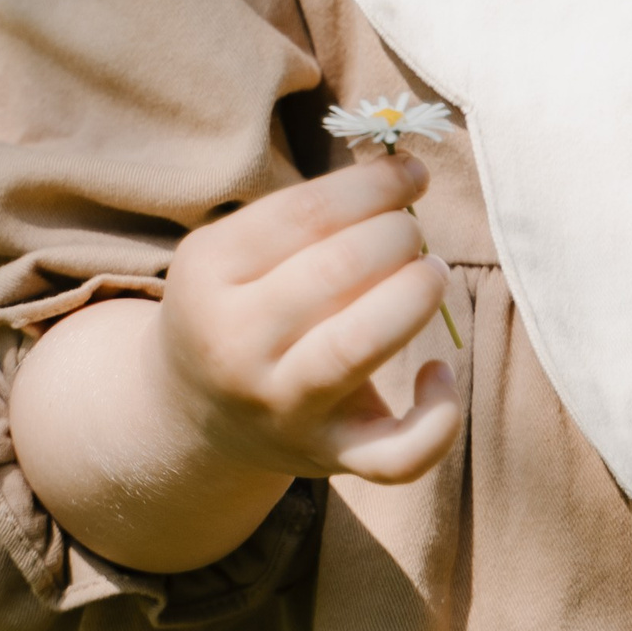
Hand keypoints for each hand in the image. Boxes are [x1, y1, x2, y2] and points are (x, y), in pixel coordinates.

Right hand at [155, 151, 461, 486]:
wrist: (191, 412)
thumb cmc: (239, 304)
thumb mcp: (235, 250)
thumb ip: (307, 214)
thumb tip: (406, 173)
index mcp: (209, 274)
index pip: (306, 214)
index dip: (375, 185)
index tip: (411, 174)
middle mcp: (236, 346)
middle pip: (336, 272)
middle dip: (397, 236)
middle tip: (412, 231)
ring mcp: (282, 408)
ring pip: (357, 350)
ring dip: (414, 297)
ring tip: (433, 274)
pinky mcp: (327, 458)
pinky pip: (395, 458)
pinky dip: (437, 419)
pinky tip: (439, 373)